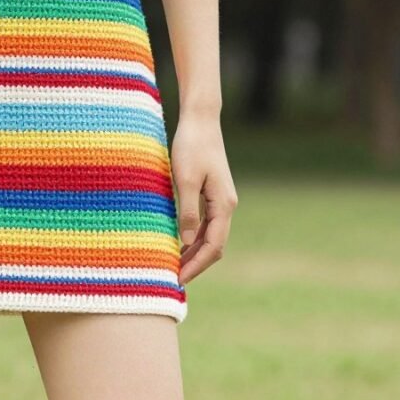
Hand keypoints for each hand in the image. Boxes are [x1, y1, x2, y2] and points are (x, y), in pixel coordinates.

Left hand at [169, 111, 238, 284]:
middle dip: (196, 264)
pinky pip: (206, 223)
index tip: (178, 279)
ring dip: (194, 252)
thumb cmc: (191, 146)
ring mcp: (221, 199)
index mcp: (224, 204)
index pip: (214, 246)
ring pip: (211, 235)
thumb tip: (188, 242)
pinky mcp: (212, 193)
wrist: (200, 120)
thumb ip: (188, 212)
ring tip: (174, 267)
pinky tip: (179, 243)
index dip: (196, 265)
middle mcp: (226, 205)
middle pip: (215, 245)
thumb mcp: (185, 180)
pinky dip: (194, 237)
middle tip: (173, 279)